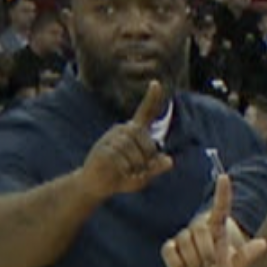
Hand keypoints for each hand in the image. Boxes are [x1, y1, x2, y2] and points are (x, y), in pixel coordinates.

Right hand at [78, 80, 174, 198]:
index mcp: (134, 132)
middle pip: (147, 141)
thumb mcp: (144, 174)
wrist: (96, 184)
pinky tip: (117, 172)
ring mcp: (111, 138)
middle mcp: (122, 131)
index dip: (152, 98)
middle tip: (138, 168)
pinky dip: (125, 171)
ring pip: (135, 152)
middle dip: (148, 158)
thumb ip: (157, 167)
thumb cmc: (122, 177)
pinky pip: (122, 160)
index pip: (145, 113)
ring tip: (126, 170)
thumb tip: (170, 161)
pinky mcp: (102, 148)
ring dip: (136, 167)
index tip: (156, 83)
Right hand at [160, 171, 266, 266]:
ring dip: (195, 261)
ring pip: (185, 243)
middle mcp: (200, 229)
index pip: (221, 208)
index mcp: (218, 229)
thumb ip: (248, 256)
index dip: (222, 193)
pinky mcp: (169, 248)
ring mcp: (183, 237)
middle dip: (207, 253)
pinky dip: (178, 263)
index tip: (225, 177)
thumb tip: (264, 243)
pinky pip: (171, 251)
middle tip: (212, 265)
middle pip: (200, 231)